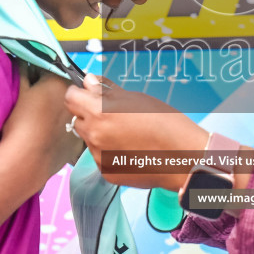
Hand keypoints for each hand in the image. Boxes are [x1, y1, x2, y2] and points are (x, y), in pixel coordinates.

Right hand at [0, 64, 85, 187]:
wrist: (26, 158)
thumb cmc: (20, 120)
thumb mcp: (18, 90)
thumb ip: (22, 71)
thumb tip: (23, 60)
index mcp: (60, 82)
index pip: (51, 71)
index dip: (39, 77)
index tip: (31, 84)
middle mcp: (76, 99)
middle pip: (65, 92)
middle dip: (55, 94)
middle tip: (38, 104)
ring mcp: (80, 122)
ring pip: (71, 112)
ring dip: (62, 113)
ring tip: (44, 123)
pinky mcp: (78, 143)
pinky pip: (72, 133)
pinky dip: (64, 133)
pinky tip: (51, 139)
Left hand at [64, 74, 209, 189]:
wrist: (183, 157)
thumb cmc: (165, 123)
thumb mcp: (136, 98)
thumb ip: (107, 91)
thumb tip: (89, 81)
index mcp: (98, 112)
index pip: (70, 98)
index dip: (79, 93)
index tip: (87, 94)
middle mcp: (93, 135)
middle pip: (78, 120)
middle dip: (90, 115)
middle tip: (113, 115)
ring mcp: (99, 156)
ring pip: (90, 140)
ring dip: (101, 134)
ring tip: (127, 134)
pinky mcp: (107, 172)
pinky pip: (101, 157)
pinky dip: (111, 152)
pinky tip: (131, 149)